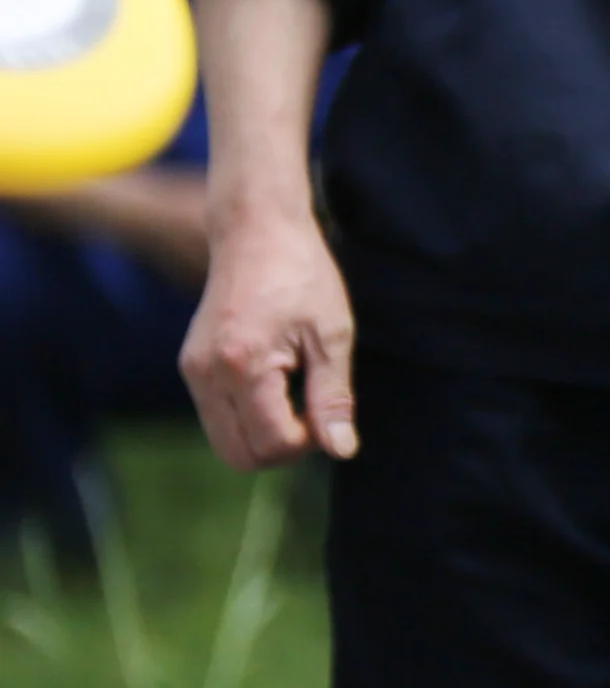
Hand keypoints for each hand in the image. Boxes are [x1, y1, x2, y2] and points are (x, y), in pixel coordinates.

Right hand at [181, 198, 357, 469]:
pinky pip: (216, 417)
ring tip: (295, 392)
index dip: (308, 440)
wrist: (256, 232)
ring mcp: (192, 372)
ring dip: (264, 434)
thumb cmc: (302, 276)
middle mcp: (206, 374)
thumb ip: (333, 396)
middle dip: (283, 447)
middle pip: (239, 455)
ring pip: (224, 442)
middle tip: (313, 410)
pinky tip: (275, 382)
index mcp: (243, 365)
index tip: (327, 409)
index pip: (272, 443)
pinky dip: (247, 417)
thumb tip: (342, 450)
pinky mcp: (190, 367)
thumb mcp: (332, 334)